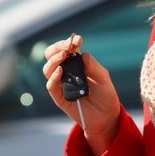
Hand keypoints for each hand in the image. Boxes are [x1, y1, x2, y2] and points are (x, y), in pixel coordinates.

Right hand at [43, 34, 120, 155]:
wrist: (106, 116)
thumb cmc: (105, 95)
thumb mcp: (103, 78)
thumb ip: (93, 66)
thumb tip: (82, 54)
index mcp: (76, 64)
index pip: (66, 49)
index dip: (69, 42)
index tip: (78, 39)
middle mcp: (66, 72)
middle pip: (52, 56)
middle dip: (57, 48)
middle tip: (67, 46)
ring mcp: (61, 84)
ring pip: (48, 69)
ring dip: (54, 60)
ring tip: (63, 56)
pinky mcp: (59, 97)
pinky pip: (51, 86)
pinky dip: (53, 77)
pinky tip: (60, 71)